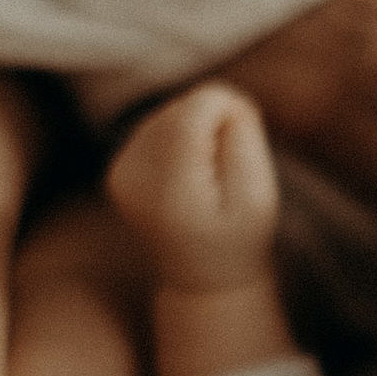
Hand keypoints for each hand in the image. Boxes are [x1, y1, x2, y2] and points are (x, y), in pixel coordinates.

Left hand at [108, 84, 293, 375]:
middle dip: (215, 126)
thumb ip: (243, 136)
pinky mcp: (118, 169)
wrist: (203, 278)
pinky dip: (180, 143)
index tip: (243, 152)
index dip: (233, 114)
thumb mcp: (259, 193)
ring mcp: (120, 172)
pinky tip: (188, 179)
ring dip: (198, 134)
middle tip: (224, 175)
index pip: (199, 106)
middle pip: (184, 105)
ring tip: (207, 179)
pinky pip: (157, 127)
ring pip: (170, 111)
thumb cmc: (240, 237)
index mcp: (171, 187)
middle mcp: (135, 176)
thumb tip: (220, 97)